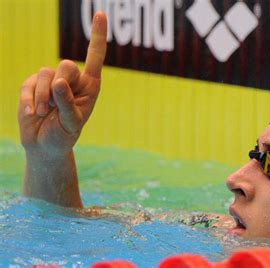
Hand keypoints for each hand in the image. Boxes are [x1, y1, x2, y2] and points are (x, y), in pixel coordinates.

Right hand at [18, 12, 106, 156]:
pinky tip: (33, 114)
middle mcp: (72, 79)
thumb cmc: (65, 134)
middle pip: (66, 65)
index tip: (99, 13)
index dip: (97, 35)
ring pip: (45, 73)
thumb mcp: (71, 122)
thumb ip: (67, 102)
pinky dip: (29, 100)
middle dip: (60, 85)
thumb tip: (58, 82)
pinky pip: (29, 84)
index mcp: (90, 85)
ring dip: (44, 97)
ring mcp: (52, 80)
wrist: (44, 145)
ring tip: (45, 113)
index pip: (95, 55)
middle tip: (56, 106)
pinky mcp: (33, 85)